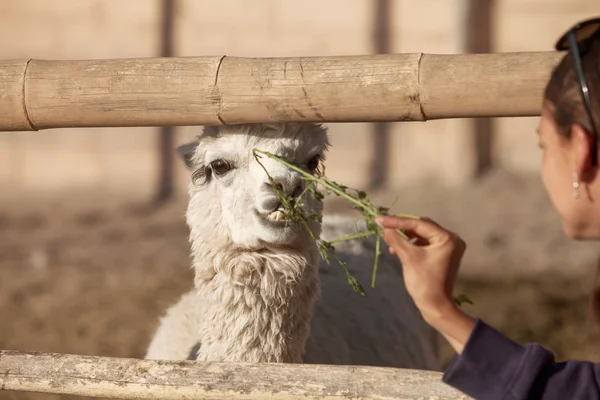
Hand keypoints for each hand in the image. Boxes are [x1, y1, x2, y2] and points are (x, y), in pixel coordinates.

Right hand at [376, 215, 475, 353]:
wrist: (435, 306)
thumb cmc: (424, 282)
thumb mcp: (408, 258)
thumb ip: (396, 239)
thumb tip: (384, 227)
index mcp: (447, 238)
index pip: (418, 224)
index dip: (397, 221)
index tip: (380, 220)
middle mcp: (451, 239)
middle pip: (421, 227)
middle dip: (402, 229)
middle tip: (384, 228)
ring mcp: (448, 247)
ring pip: (422, 235)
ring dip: (406, 238)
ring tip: (391, 244)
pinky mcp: (443, 254)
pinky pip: (424, 243)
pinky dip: (412, 245)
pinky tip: (399, 250)